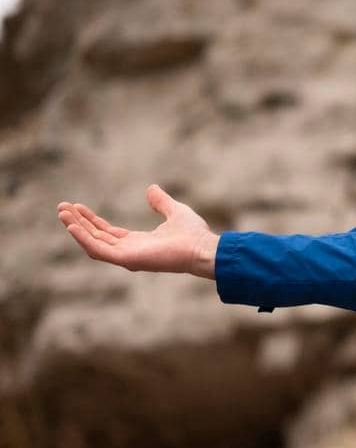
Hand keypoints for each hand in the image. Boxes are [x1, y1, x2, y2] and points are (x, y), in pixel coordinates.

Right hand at [57, 184, 220, 279]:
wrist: (203, 247)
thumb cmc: (193, 234)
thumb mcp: (174, 211)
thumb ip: (161, 202)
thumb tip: (151, 188)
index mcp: (138, 242)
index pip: (107, 232)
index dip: (91, 220)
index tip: (76, 206)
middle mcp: (130, 250)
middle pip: (97, 236)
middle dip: (78, 222)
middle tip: (62, 208)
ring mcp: (128, 256)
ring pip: (94, 243)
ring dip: (77, 229)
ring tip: (62, 213)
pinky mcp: (128, 259)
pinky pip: (99, 251)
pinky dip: (84, 239)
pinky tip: (72, 226)